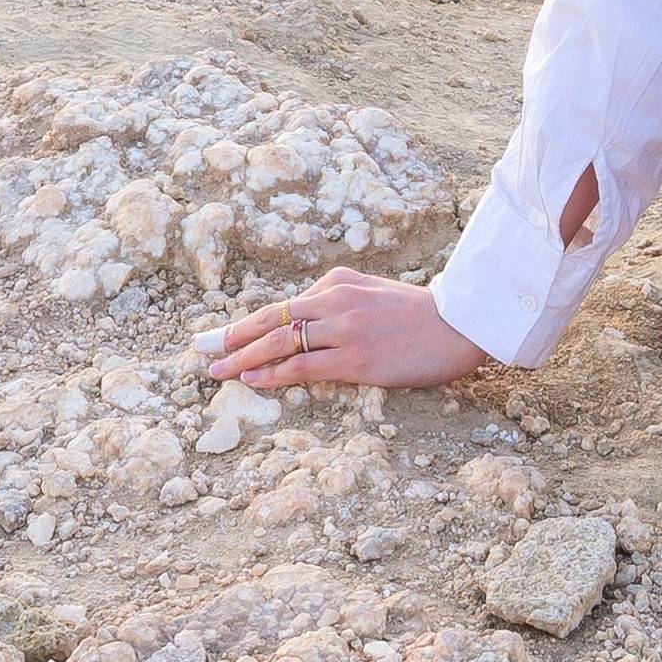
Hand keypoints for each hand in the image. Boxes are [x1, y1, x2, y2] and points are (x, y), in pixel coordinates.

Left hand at [196, 270, 490, 394]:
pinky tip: (251, 378)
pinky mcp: (357, 358)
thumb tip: (301, 323)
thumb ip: (337, 302)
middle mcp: (335, 300)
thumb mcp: (372, 294)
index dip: (245, 324)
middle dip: (232, 337)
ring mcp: (345, 329)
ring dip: (242, 357)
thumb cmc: (419, 315)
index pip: (280, 306)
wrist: (460, 325)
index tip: (217, 337)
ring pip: (280, 342)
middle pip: (271, 320)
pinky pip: (304, 366)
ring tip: (215, 370)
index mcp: (337, 282)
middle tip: (201, 352)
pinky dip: (272, 372)